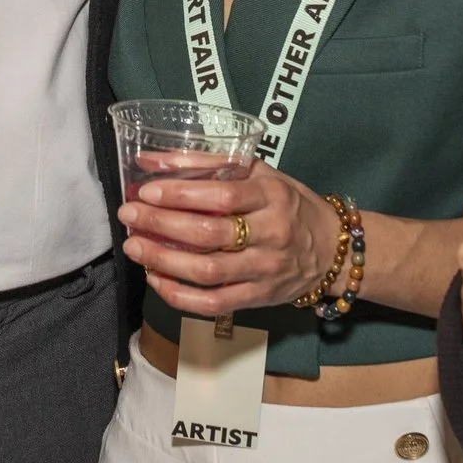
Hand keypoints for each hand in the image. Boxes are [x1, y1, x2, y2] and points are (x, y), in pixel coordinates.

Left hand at [118, 163, 339, 316]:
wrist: (333, 251)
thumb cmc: (288, 204)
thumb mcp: (260, 174)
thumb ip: (207, 163)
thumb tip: (151, 159)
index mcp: (272, 195)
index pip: (223, 196)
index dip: (181, 194)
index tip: (147, 191)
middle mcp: (272, 234)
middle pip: (209, 234)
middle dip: (161, 225)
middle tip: (129, 215)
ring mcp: (265, 270)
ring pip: (208, 272)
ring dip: (163, 261)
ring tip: (134, 248)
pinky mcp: (259, 298)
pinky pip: (213, 303)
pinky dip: (179, 294)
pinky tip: (156, 279)